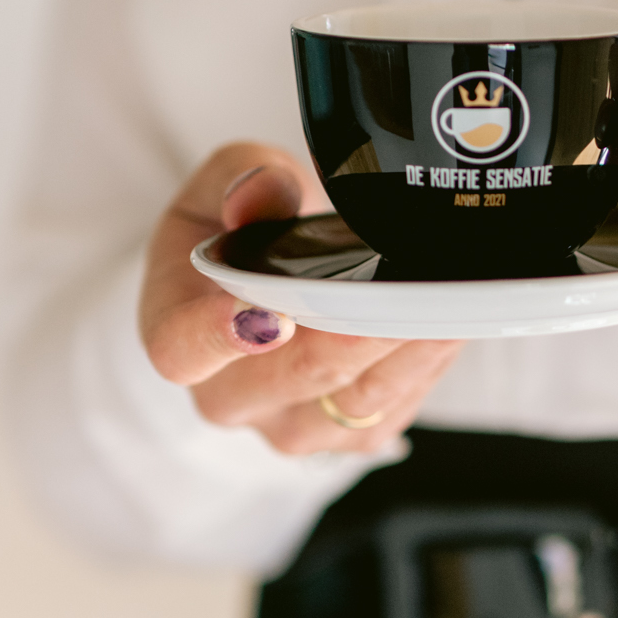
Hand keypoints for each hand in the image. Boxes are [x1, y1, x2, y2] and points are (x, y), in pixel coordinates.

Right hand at [139, 143, 462, 454]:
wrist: (269, 279)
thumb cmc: (243, 230)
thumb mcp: (229, 180)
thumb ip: (243, 179)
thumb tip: (255, 195)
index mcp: (174, 330)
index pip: (181, 349)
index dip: (221, 337)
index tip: (274, 316)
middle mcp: (227, 395)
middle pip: (298, 375)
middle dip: (360, 331)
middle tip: (409, 290)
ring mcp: (286, 424)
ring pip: (354, 403)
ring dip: (409, 350)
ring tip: (443, 299)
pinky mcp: (341, 438)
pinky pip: (389, 413)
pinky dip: (423, 369)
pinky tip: (442, 325)